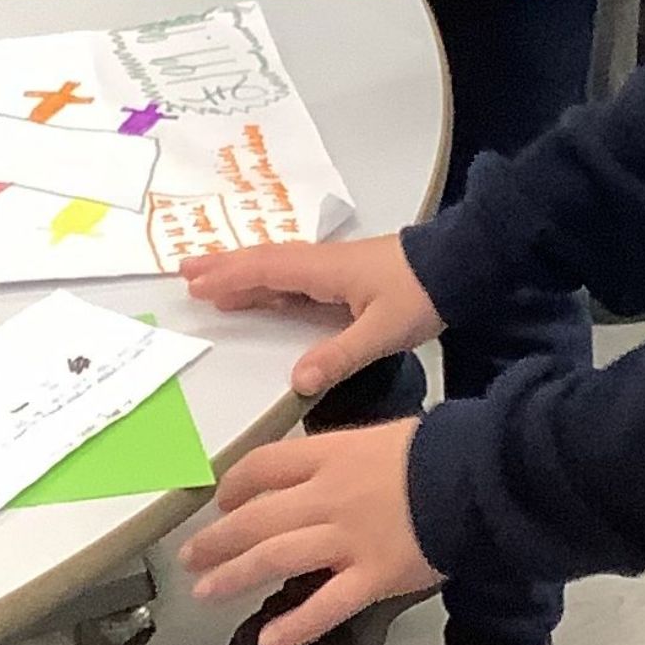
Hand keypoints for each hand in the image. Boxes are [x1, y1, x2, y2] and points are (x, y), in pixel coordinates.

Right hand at [178, 230, 441, 395]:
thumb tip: (297, 383)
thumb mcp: (382, 331)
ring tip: (207, 282)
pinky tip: (259, 296)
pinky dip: (267, 283)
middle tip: (184, 273)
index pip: (266, 271)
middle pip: (262, 262)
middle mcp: (321, 263)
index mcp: (324, 271)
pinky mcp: (344, 276)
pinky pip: (292, 276)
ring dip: (241, 272)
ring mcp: (332, 268)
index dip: (230, 277)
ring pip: (276, 267)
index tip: (195, 284)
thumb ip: (339, 356)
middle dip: (224, 267)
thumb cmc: (420, 294)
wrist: (460, 266)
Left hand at [181, 419, 438, 644]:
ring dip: (233, 577)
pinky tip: (266, 642)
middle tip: (191, 556)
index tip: (220, 501)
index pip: (264, 467)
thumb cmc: (443, 452)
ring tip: (205, 593)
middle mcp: (328, 497)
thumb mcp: (386, 437)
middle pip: (256, 518)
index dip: (235, 485)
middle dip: (217, 539)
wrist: (484, 476)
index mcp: (332, 456)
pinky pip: (325, 606)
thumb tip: (322, 470)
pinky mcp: (373, 577)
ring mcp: (348, 540)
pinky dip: (293, 627)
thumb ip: (347, 457)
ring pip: (275, 559)